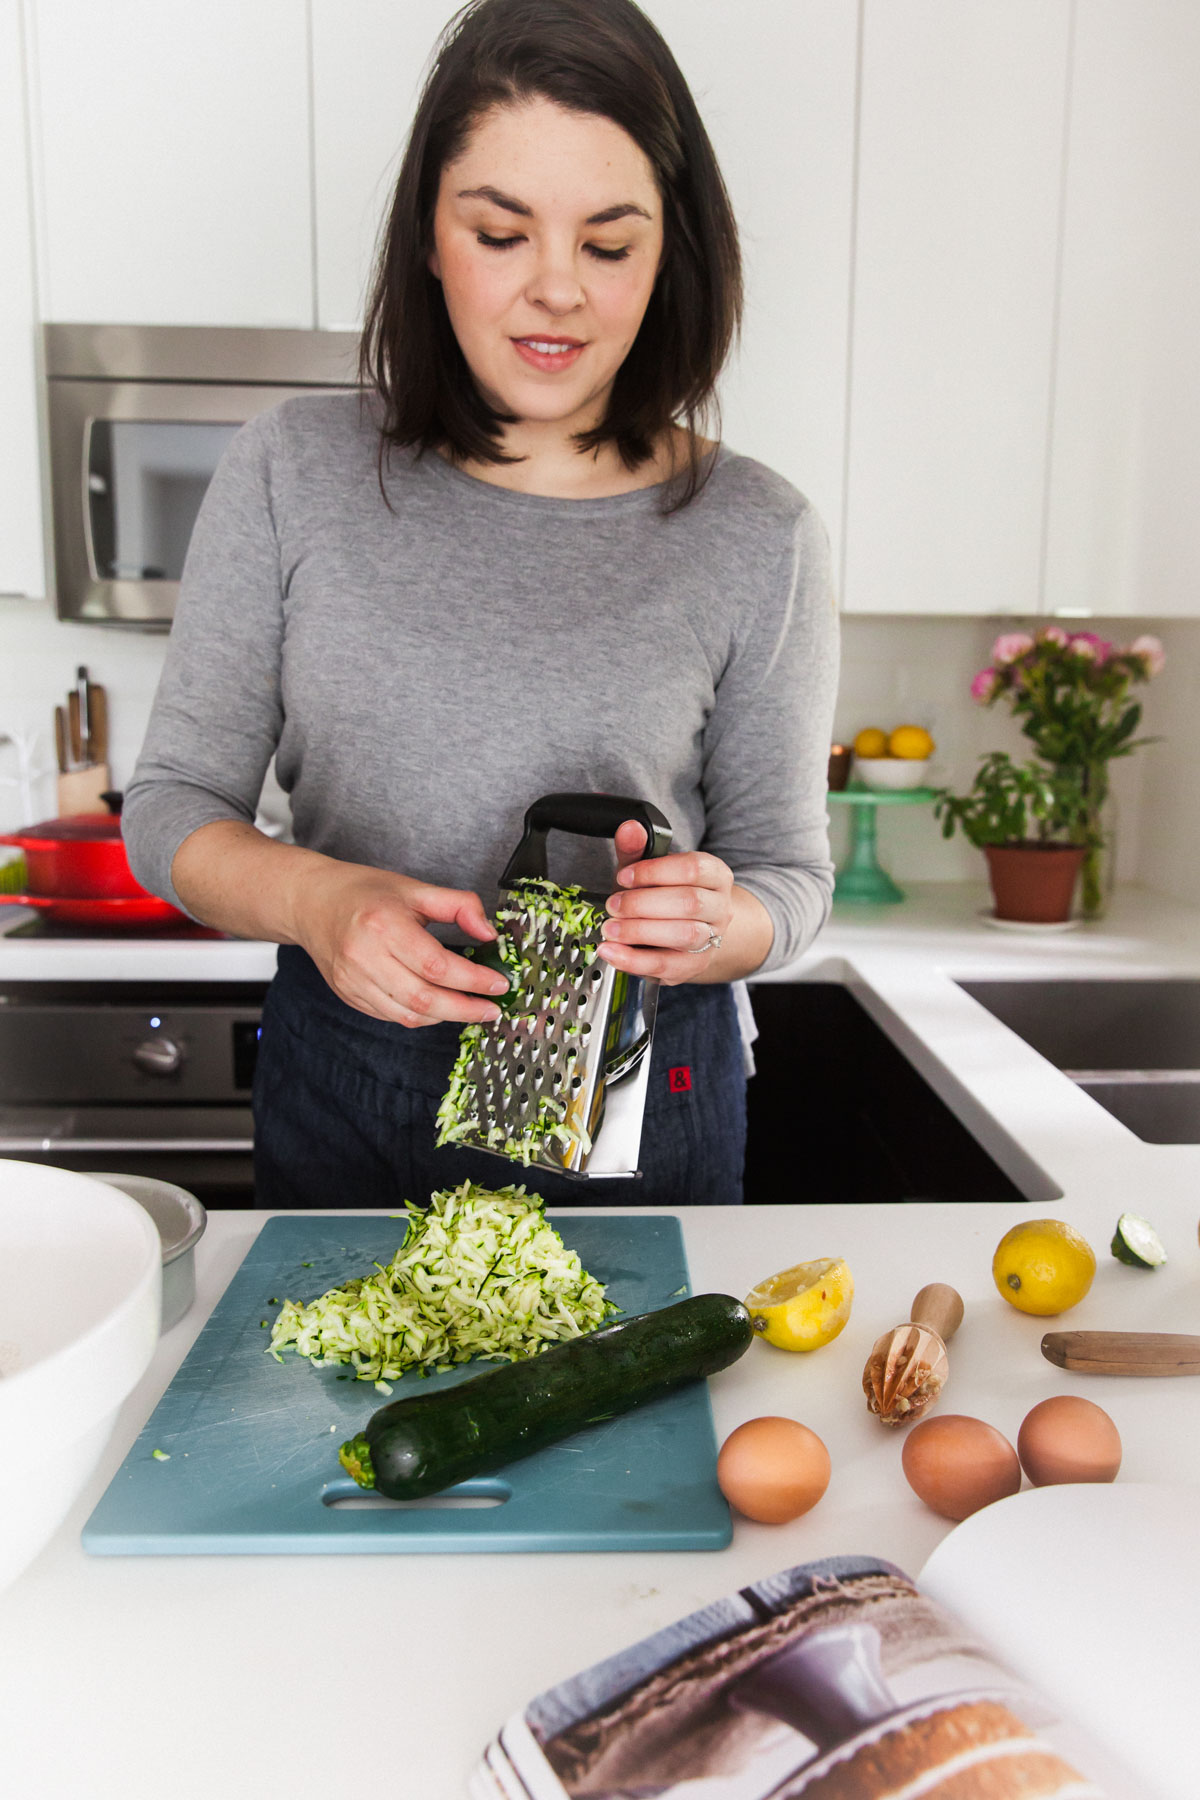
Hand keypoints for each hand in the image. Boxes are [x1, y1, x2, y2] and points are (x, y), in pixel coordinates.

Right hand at [297, 862, 509, 1027]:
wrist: (312, 903)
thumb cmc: (364, 893)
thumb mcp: (415, 889)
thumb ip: (459, 906)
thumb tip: (489, 934)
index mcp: (383, 926)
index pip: (437, 965)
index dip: (473, 980)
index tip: (499, 983)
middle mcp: (365, 957)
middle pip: (424, 998)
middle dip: (465, 1009)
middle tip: (492, 1008)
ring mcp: (353, 981)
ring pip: (409, 1015)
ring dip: (445, 1017)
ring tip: (471, 1009)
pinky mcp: (349, 995)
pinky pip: (392, 1016)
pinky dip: (421, 1016)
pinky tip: (440, 1007)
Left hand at [598, 820, 735, 985]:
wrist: (689, 932)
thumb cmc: (667, 896)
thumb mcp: (651, 870)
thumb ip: (637, 850)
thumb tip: (629, 828)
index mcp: (715, 875)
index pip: (693, 868)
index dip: (655, 872)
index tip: (624, 876)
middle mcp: (720, 907)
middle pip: (690, 902)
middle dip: (643, 903)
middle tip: (613, 905)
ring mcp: (711, 939)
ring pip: (685, 934)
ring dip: (640, 931)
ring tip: (610, 929)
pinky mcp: (693, 966)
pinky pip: (667, 965)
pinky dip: (633, 960)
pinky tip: (611, 951)